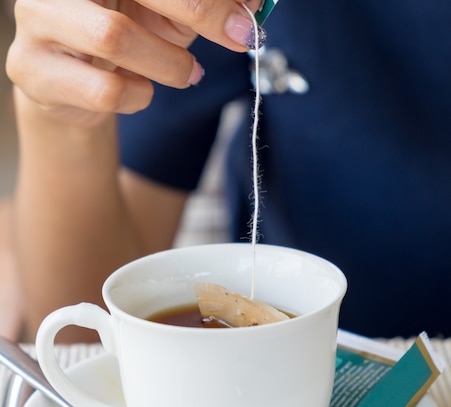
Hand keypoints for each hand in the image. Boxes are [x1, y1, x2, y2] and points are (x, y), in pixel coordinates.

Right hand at [6, 0, 261, 124]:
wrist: (70, 86)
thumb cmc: (126, 37)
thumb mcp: (168, 13)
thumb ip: (203, 6)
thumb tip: (252, 5)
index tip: (250, 17)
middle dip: (200, 12)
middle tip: (241, 39)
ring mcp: (36, 20)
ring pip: (114, 38)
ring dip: (168, 64)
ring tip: (187, 75)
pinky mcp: (31, 70)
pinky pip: (105, 91)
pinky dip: (139, 97)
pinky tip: (140, 91)